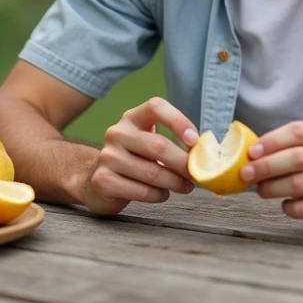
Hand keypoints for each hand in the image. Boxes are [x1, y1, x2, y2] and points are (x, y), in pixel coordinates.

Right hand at [84, 97, 198, 215]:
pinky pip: (142, 191)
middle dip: (183, 163)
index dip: (178, 121)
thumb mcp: (149, 143)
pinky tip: (162, 194)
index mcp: (132, 118)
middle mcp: (117, 133)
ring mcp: (107, 156)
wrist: (98, 181)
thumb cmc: (135, 160)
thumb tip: (204, 152)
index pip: (156, 107)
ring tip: (184, 186)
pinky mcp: (103, 180)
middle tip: (197, 175)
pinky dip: (159, 195)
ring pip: (152, 173)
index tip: (195, 141)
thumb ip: (172, 142)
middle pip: (159, 145)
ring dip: (175, 183)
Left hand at [240, 121, 302, 225]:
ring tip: (262, 189)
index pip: (296, 132)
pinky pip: (302, 208)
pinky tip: (285, 202)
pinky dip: (287, 206)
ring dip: (271, 188)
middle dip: (265, 167)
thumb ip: (284, 145)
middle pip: (296, 159)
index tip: (251, 152)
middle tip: (246, 174)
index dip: (271, 141)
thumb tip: (249, 156)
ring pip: (297, 185)